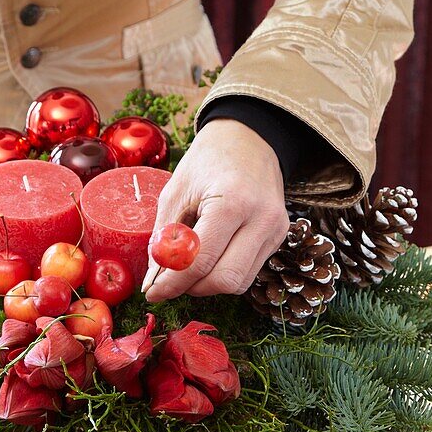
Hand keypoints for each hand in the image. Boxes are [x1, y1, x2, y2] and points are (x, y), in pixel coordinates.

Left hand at [144, 119, 290, 301]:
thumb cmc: (208, 160)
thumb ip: (164, 237)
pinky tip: (211, 256)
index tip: (152, 292)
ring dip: (208, 283)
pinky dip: (224, 272)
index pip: (201, 261)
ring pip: (239, 282)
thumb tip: (154, 281)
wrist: (248, 139)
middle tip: (170, 281)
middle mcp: (261, 219)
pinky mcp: (279, 236)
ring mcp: (276, 230)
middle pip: (225, 280)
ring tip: (190, 265)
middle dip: (192, 288)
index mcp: (232, 202)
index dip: (172, 283)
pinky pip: (249, 270)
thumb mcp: (176, 191)